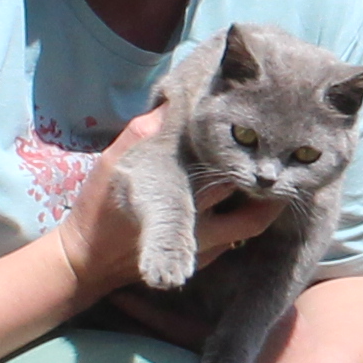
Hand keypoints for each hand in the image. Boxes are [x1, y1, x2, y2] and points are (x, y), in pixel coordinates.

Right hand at [54, 112, 284, 306]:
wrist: (89, 261)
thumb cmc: (100, 207)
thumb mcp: (113, 162)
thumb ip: (142, 133)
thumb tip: (172, 101)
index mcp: (179, 195)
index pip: (227, 172)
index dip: (246, 153)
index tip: (258, 133)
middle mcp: (199, 224)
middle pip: (250, 199)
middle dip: (261, 176)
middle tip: (272, 153)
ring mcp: (205, 246)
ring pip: (252, 223)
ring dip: (264, 202)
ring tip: (267, 177)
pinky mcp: (203, 260)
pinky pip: (237, 240)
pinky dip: (245, 219)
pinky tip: (244, 201)